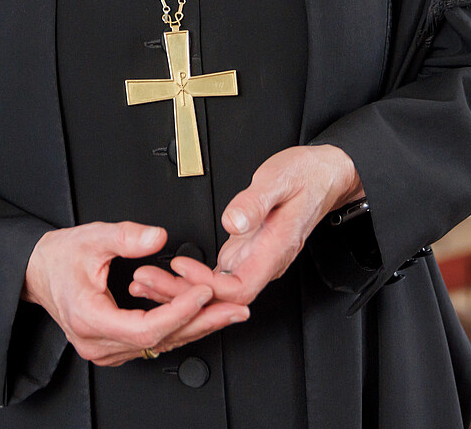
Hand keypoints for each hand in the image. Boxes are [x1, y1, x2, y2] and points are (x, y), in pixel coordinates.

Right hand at [24, 221, 248, 365]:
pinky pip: (152, 342)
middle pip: (159, 341)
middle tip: (234, 309)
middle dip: (202, 323)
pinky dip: (179, 327)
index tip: (204, 292)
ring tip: (228, 312)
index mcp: (90, 319)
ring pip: (159, 345)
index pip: (145, 328)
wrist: (37, 271)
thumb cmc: (59, 258)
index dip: (179, 312)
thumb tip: (158, 237)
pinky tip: (202, 317)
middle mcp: (98, 343)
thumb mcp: (92, 237)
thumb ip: (127, 237)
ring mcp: (105, 349)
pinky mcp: (113, 346)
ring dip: (196, 327)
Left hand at [130, 145, 361, 309]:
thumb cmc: (306, 176)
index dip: (206, 285)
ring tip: (146, 282)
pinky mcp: (246, 251)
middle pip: (221, 296)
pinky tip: (168, 274)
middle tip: (145, 281)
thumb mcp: (279, 180)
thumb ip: (255, 202)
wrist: (325, 174)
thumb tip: (233, 221)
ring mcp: (255, 258)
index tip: (180, 266)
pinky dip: (190, 278)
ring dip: (181, 290)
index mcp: (275, 250)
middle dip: (182, 294)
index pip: (238, 288)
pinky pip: (216, 276)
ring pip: (216, 290)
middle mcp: (264, 261)